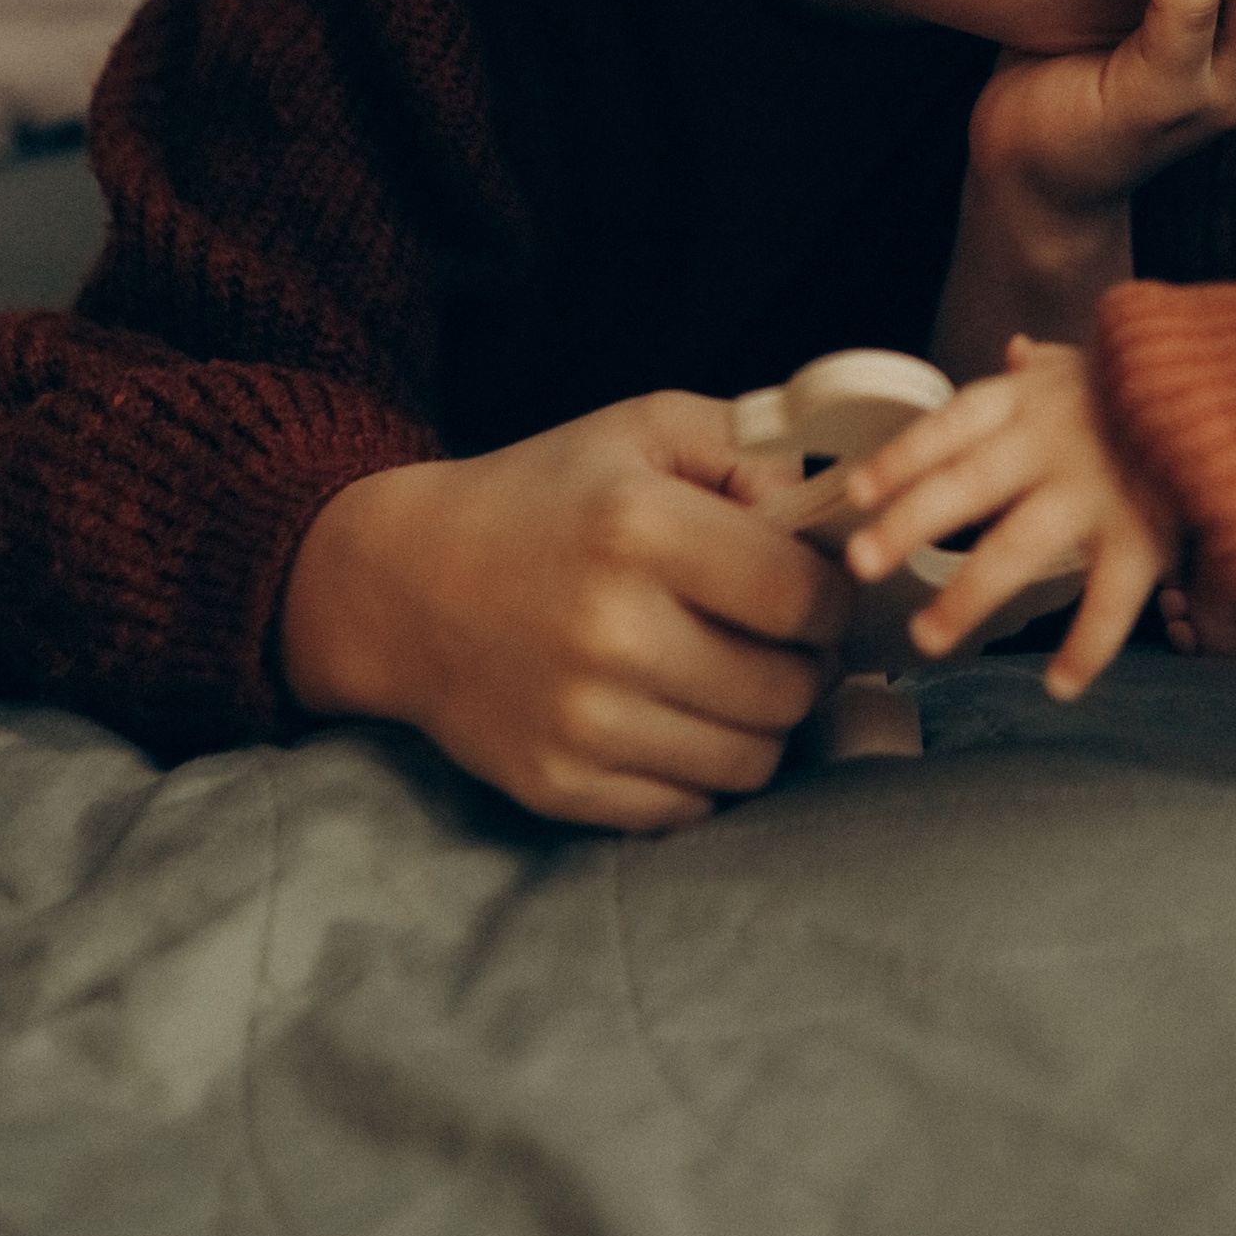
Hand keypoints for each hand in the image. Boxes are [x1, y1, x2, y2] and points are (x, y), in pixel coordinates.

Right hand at [280, 394, 852, 830]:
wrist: (402, 585)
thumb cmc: (541, 499)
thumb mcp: (643, 429)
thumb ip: (752, 448)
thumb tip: (834, 510)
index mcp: (641, 530)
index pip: (803, 598)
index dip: (832, 600)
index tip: (815, 592)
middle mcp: (612, 632)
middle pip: (788, 689)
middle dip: (804, 665)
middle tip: (779, 640)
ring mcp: (582, 721)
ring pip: (751, 761)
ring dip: (762, 724)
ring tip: (729, 676)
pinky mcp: (558, 785)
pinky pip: (688, 806)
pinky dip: (701, 771)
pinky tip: (675, 717)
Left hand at [843, 336, 1174, 699]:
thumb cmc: (1165, 379)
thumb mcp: (1098, 358)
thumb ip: (1049, 364)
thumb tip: (1014, 349)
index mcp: (1034, 400)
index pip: (952, 425)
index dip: (902, 457)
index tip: (856, 493)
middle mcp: (1054, 444)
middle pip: (966, 485)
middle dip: (909, 524)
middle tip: (860, 562)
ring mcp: (1098, 492)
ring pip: (1017, 549)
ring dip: (967, 596)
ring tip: (927, 636)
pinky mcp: (1146, 535)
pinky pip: (1108, 600)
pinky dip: (1085, 647)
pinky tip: (1057, 683)